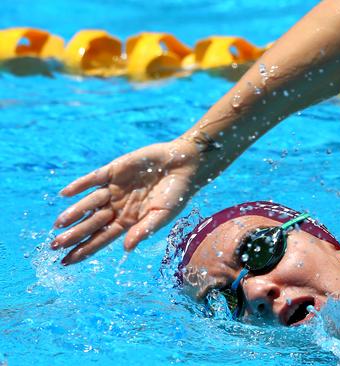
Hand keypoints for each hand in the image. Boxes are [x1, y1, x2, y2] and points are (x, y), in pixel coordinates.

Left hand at [53, 139, 210, 264]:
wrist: (184, 166)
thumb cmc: (178, 194)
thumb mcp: (163, 215)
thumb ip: (144, 230)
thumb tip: (127, 248)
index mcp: (128, 221)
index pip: (102, 238)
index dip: (85, 249)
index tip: (66, 261)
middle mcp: (117, 206)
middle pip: (91, 223)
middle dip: (74, 235)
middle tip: (55, 246)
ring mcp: (114, 188)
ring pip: (90, 203)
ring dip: (74, 212)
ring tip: (58, 224)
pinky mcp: (115, 170)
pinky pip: (93, 178)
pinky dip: (79, 185)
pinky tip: (65, 193)